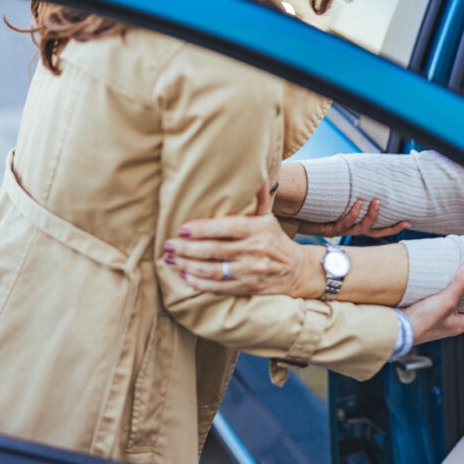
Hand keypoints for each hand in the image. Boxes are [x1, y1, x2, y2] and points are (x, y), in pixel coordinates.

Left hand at [164, 183, 321, 297]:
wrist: (296, 270)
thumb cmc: (275, 240)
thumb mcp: (269, 217)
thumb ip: (260, 198)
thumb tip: (259, 175)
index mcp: (257, 229)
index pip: (225, 228)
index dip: (201, 229)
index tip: (181, 229)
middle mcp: (254, 250)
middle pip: (214, 250)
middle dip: (186, 248)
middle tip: (167, 245)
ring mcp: (250, 271)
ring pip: (213, 269)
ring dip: (188, 265)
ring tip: (170, 260)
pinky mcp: (248, 288)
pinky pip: (219, 287)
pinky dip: (199, 282)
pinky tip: (185, 275)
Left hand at [296, 197, 409, 238]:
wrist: (292, 210)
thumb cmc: (315, 203)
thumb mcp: (335, 196)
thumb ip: (348, 189)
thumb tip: (361, 171)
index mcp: (352, 224)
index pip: (377, 230)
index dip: (392, 228)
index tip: (407, 222)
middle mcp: (348, 230)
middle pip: (373, 233)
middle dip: (388, 228)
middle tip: (402, 218)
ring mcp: (339, 230)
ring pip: (360, 228)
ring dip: (370, 216)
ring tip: (376, 202)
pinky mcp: (328, 228)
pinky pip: (343, 223)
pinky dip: (352, 213)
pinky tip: (357, 202)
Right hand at [402, 264, 463, 344]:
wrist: (398, 328)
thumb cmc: (422, 322)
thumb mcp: (445, 302)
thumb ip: (459, 286)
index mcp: (460, 325)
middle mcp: (452, 323)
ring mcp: (440, 319)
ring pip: (458, 308)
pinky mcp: (428, 313)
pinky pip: (443, 303)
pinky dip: (448, 294)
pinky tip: (445, 286)